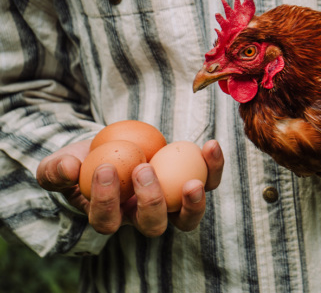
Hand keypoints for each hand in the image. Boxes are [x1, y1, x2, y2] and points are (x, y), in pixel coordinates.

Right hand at [36, 139, 224, 235]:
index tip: (105, 168)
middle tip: (143, 168)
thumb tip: (68, 168)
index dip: (106, 200)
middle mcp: (142, 217)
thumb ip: (57, 170)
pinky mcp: (191, 183)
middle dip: (151, 202)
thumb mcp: (62, 163)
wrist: (112, 146)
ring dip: (193, 203)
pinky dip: (213, 167)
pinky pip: (208, 181)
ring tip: (193, 182)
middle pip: (152, 225)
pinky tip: (210, 146)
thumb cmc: (83, 159)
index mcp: (110, 217)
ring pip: (187, 218)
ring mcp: (170, 204)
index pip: (107, 221)